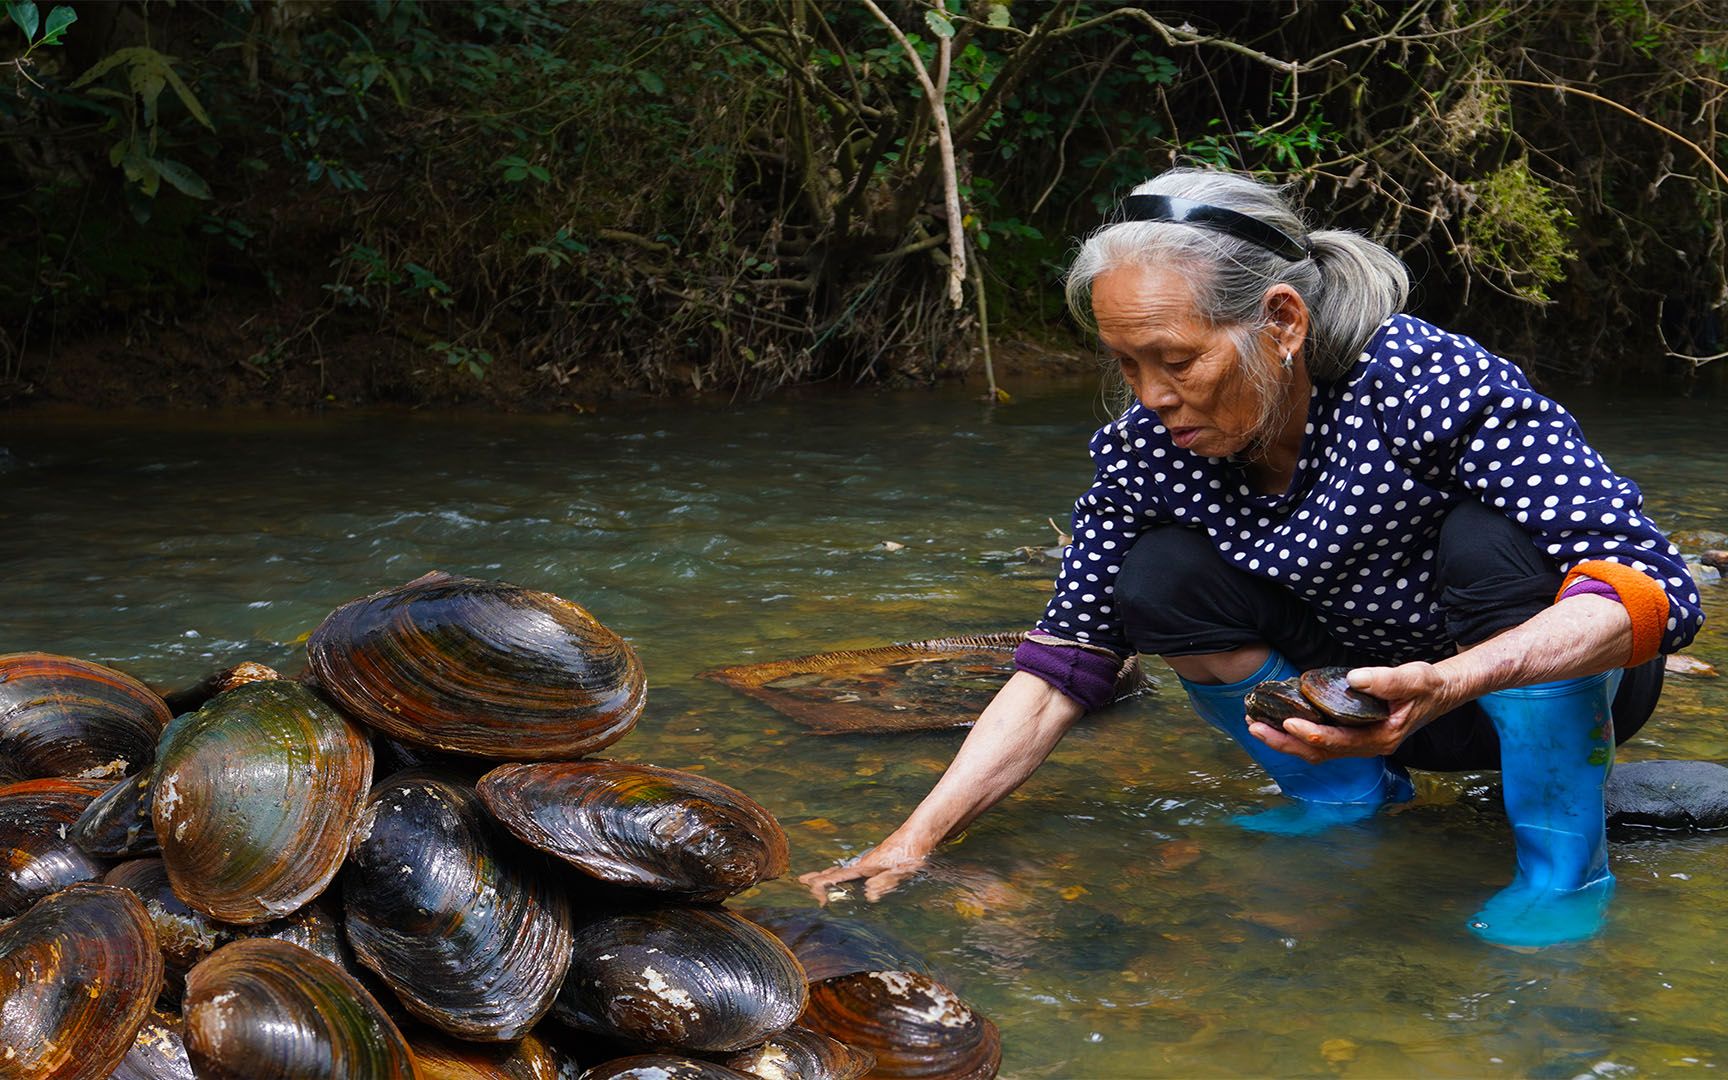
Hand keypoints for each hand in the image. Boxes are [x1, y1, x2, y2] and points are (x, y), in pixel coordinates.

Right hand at [799, 838, 931, 903]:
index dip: (823, 888)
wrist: (918, 835)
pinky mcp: (872, 863)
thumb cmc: (911, 855)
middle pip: (833, 872)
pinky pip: (848, 869)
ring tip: (810, 879)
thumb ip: (886, 882)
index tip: (821, 901)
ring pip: (839, 869)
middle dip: (816, 879)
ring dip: (824, 875)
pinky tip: (838, 876)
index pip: (837, 877)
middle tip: (801, 883)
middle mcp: (861, 865)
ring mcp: (865, 864)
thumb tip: (868, 895)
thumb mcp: (902, 872)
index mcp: (864, 867)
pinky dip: (836, 873)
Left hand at [1248, 660, 1458, 762]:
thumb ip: (1387, 680)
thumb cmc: (1427, 686)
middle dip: (1285, 742)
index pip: (1339, 742)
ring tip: (1256, 726)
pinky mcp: (1352, 736)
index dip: (1311, 733)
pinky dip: (1296, 735)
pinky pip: (1320, 741)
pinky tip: (1277, 721)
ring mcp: (1358, 744)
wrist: (1439, 693)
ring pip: (1316, 750)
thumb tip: (1355, 678)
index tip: (1287, 721)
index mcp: (1380, 739)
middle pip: (1319, 752)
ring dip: (1285, 741)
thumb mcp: (1413, 678)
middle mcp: (1367, 748)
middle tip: (1254, 727)